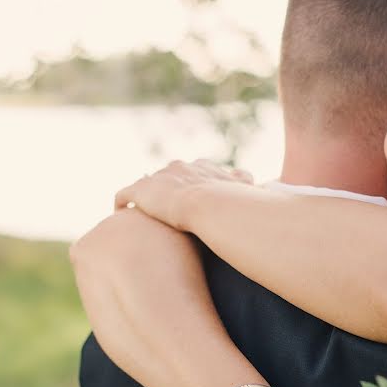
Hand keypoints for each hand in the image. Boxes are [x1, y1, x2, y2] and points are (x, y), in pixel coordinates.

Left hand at [114, 159, 253, 229]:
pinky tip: (119, 218)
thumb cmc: (232, 202)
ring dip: (141, 199)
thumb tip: (268, 191)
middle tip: (160, 209)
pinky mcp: (140, 191)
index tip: (187, 200)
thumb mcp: (246, 194)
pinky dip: (120, 205)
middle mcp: (178, 168)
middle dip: (163, 189)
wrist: (210, 204)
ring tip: (136, 217)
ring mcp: (158, 179)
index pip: (192, 173)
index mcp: (201, 170)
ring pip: (144, 185)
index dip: (189, 186)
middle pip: (166, 176)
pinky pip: (123, 196)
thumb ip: (252, 191)